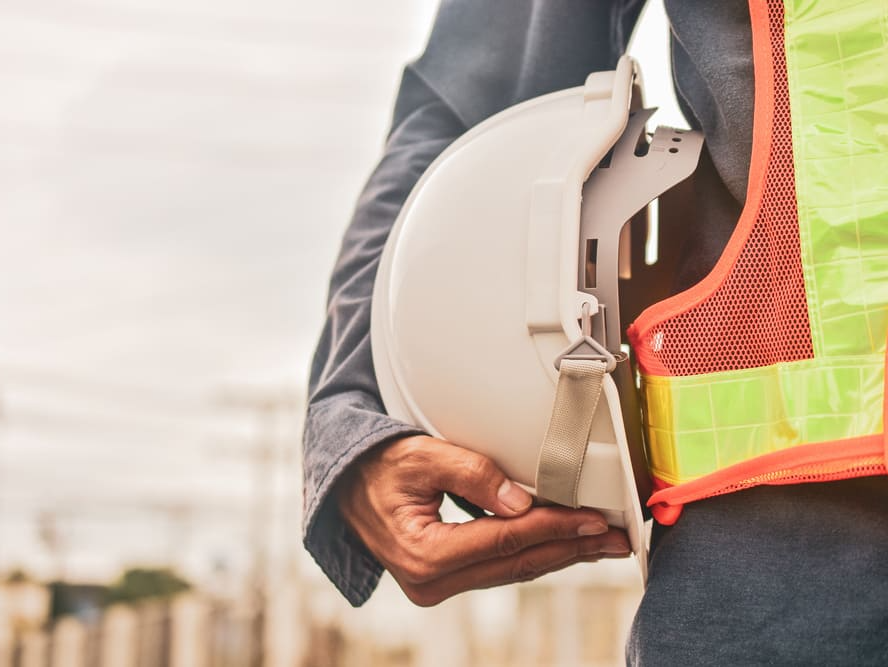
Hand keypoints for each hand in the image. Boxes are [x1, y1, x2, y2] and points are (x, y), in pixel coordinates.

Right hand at [336, 434, 629, 605]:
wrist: (345, 485)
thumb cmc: (378, 465)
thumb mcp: (421, 456)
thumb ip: (471, 474)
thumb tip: (523, 502)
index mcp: (423, 554)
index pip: (504, 540)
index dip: (553, 528)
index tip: (592, 518)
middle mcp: (430, 580)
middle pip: (516, 563)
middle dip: (570, 549)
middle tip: (617, 540)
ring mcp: (437, 584)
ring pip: (512, 569)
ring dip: (559, 554)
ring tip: (601, 543)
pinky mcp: (444, 578)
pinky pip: (500, 567)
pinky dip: (534, 553)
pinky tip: (562, 545)